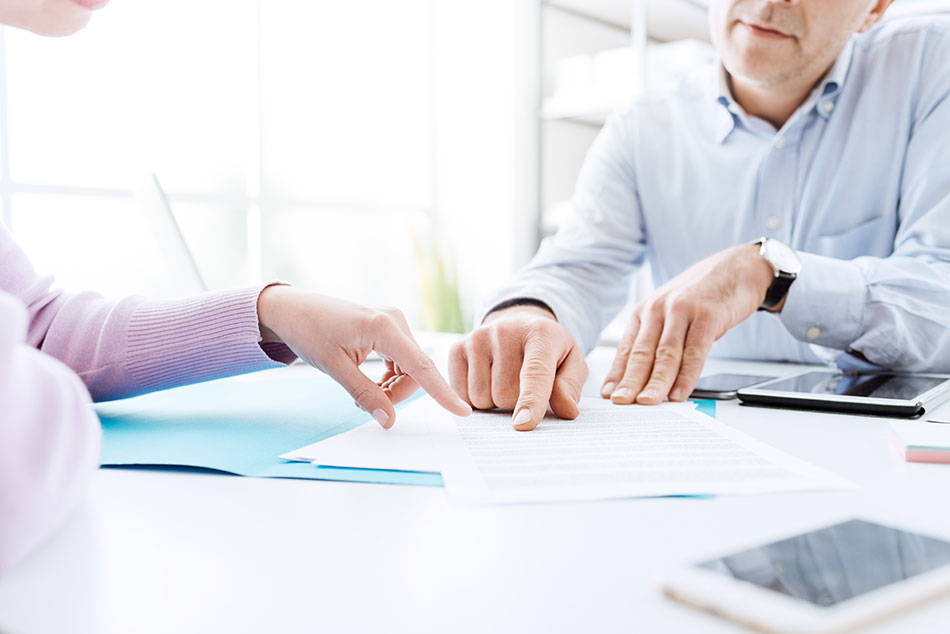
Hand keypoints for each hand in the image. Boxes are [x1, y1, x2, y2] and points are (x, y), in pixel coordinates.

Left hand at [257, 286, 470, 427]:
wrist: (293, 309)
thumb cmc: (309, 331)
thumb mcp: (335, 368)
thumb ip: (365, 394)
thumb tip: (388, 420)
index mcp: (383, 327)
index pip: (421, 366)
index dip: (442, 392)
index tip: (462, 410)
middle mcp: (394, 320)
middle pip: (415, 370)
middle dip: (397, 393)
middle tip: (366, 405)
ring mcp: (392, 321)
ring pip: (409, 367)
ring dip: (393, 386)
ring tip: (362, 393)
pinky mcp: (387, 325)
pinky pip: (401, 359)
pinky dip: (390, 376)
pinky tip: (370, 380)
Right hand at [449, 304, 587, 430]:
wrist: (518, 326)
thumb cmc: (547, 350)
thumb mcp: (571, 363)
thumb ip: (570, 386)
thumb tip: (566, 410)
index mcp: (541, 334)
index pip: (534, 373)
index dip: (530, 401)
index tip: (523, 424)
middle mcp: (505, 331)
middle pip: (505, 394)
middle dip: (516, 403)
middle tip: (523, 386)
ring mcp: (478, 338)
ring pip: (481, 398)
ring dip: (495, 402)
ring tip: (504, 381)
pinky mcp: (457, 348)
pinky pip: (461, 395)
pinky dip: (475, 400)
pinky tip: (486, 381)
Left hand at [601, 244, 775, 404]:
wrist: (737, 267)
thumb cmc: (702, 294)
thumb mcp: (671, 312)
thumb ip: (658, 340)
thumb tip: (645, 377)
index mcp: (645, 311)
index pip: (627, 349)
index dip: (617, 374)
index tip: (608, 395)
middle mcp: (658, 309)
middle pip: (642, 352)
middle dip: (630, 381)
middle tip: (621, 402)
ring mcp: (682, 311)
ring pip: (666, 354)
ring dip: (656, 382)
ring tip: (648, 402)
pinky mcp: (707, 315)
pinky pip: (695, 351)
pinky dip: (687, 375)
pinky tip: (680, 391)